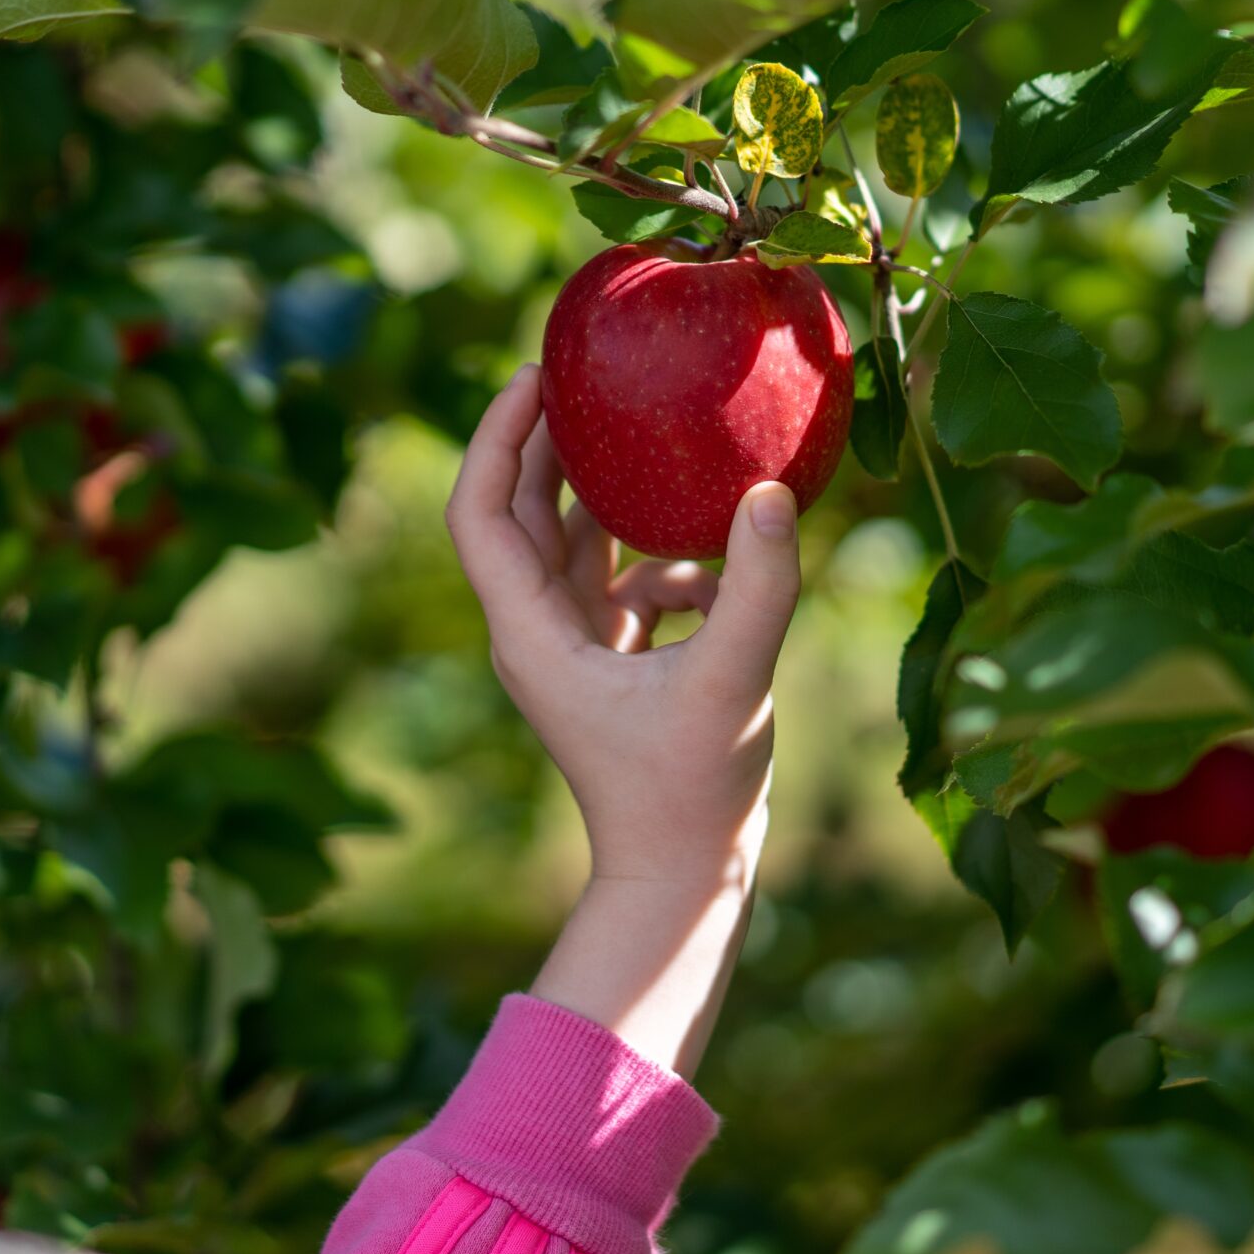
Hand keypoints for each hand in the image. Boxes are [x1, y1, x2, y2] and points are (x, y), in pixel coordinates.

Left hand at [445, 365, 801, 1072]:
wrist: (686, 880)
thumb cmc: (692, 793)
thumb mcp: (733, 680)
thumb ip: (757, 586)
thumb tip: (772, 491)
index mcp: (531, 632)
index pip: (481, 510)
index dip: (499, 435)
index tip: (536, 374)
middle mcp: (537, 634)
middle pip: (519, 513)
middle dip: (549, 442)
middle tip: (590, 374)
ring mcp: (574, 651)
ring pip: (570, 545)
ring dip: (602, 490)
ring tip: (646, 429)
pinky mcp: (616, 667)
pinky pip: (624, 586)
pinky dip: (662, 563)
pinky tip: (721, 569)